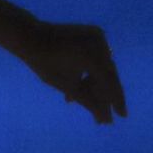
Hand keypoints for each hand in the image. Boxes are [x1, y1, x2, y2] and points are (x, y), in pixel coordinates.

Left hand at [10, 18, 125, 123]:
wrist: (30, 35)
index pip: (110, 83)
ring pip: (102, 67)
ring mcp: (99, 37)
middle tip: (104, 117)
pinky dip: (92, 70)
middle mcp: (101, 45)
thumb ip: (88, 102)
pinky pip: (98, 56)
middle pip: (107, 75)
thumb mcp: (66, 85)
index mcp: (93, 57)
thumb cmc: (44, 62)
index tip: (121, 116)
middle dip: (103, 96)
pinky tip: (81, 85)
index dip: (116, 101)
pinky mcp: (95, 33)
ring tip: (75, 100)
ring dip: (93, 84)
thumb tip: (106, 119)